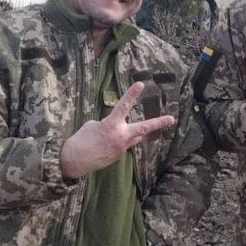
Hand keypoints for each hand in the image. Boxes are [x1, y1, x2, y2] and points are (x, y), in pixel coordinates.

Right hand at [60, 81, 174, 178]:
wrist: (73, 161)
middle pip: (144, 128)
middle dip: (158, 123)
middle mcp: (121, 137)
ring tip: (119, 132)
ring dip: (133, 132)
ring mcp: (121, 148)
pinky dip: (116, 142)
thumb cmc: (80, 140)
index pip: (124, 106)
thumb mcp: (93, 125)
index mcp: (111, 125)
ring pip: (134, 137)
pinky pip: (122, 145)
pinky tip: (103, 145)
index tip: (141, 84)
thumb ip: (109, 123)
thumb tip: (117, 127)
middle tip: (171, 119)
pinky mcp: (119, 156)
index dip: (132, 94)